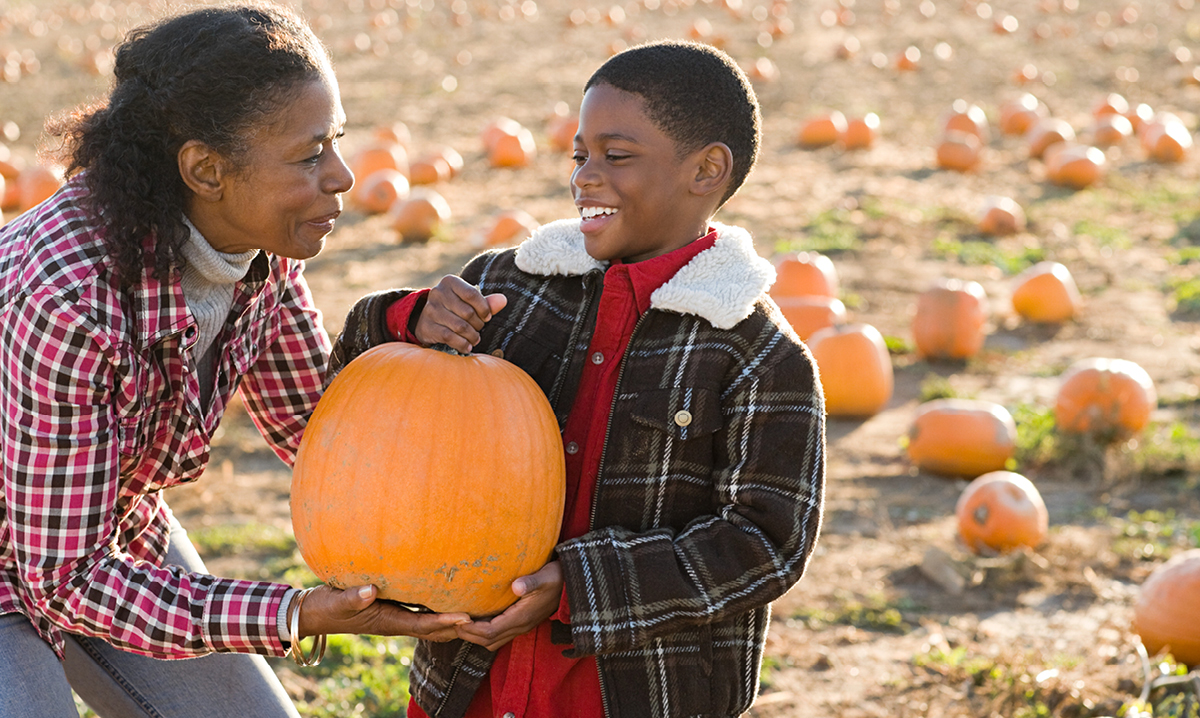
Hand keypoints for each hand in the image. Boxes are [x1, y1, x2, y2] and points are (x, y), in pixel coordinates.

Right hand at [296, 584, 470, 642]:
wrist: (315, 613)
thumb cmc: (326, 606)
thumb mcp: (337, 600)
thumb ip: (353, 596)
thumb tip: (371, 591)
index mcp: (389, 622)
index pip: (423, 624)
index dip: (445, 622)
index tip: (466, 617)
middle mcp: (397, 622)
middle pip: (435, 629)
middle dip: (458, 626)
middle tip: (485, 619)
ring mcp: (396, 617)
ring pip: (431, 622)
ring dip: (453, 620)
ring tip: (478, 611)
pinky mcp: (393, 609)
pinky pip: (422, 611)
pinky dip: (439, 609)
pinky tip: (451, 597)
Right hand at [414, 275, 506, 353]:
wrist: (428, 321)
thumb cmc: (455, 309)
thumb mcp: (469, 303)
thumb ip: (487, 302)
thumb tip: (503, 300)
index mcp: (450, 282)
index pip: (472, 294)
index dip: (484, 309)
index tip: (487, 317)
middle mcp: (437, 293)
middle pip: (467, 312)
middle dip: (478, 325)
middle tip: (479, 329)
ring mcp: (430, 310)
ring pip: (460, 326)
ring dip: (472, 336)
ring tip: (475, 339)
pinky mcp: (426, 327)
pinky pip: (449, 337)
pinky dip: (462, 344)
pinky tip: (467, 346)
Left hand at [455, 561, 562, 651]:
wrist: (573, 584)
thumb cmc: (558, 577)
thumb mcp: (546, 576)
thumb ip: (531, 582)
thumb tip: (516, 586)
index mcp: (523, 617)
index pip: (490, 632)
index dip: (471, 629)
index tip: (456, 620)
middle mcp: (521, 626)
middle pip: (488, 641)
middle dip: (468, 635)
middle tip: (451, 622)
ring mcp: (522, 626)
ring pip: (493, 641)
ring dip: (476, 635)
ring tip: (461, 622)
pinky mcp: (522, 622)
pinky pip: (499, 634)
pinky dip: (485, 631)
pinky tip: (478, 617)